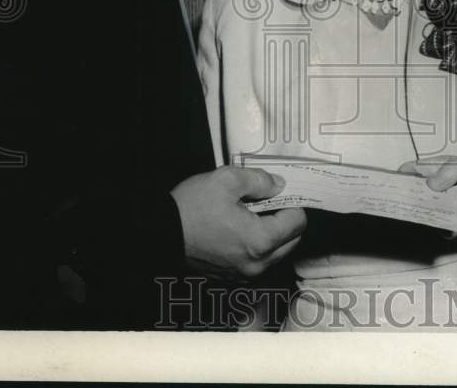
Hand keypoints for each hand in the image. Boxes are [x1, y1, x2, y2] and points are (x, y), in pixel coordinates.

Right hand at [170, 167, 306, 281]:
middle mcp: (257, 265)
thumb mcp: (227, 180)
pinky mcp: (232, 277)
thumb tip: (280, 185)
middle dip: (285, 219)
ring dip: (272, 233)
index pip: (298, 222)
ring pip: (276, 252)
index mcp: (260, 242)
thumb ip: (261, 180)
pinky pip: (258, 261)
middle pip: (292, 240)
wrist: (158, 234)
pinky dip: (257, 245)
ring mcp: (244, 275)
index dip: (292, 202)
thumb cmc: (191, 208)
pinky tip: (239, 228)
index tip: (280, 192)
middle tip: (267, 201)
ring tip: (251, 213)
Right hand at [401, 153, 456, 239]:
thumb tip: (430, 184)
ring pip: (431, 216)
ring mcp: (442, 210)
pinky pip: (445, 230)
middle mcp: (436, 191)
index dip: (402, 175)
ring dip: (454, 214)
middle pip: (415, 197)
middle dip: (430, 201)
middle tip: (453, 200)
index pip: (412, 170)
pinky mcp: (450, 228)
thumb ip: (454, 168)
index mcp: (439, 169)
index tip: (399, 180)